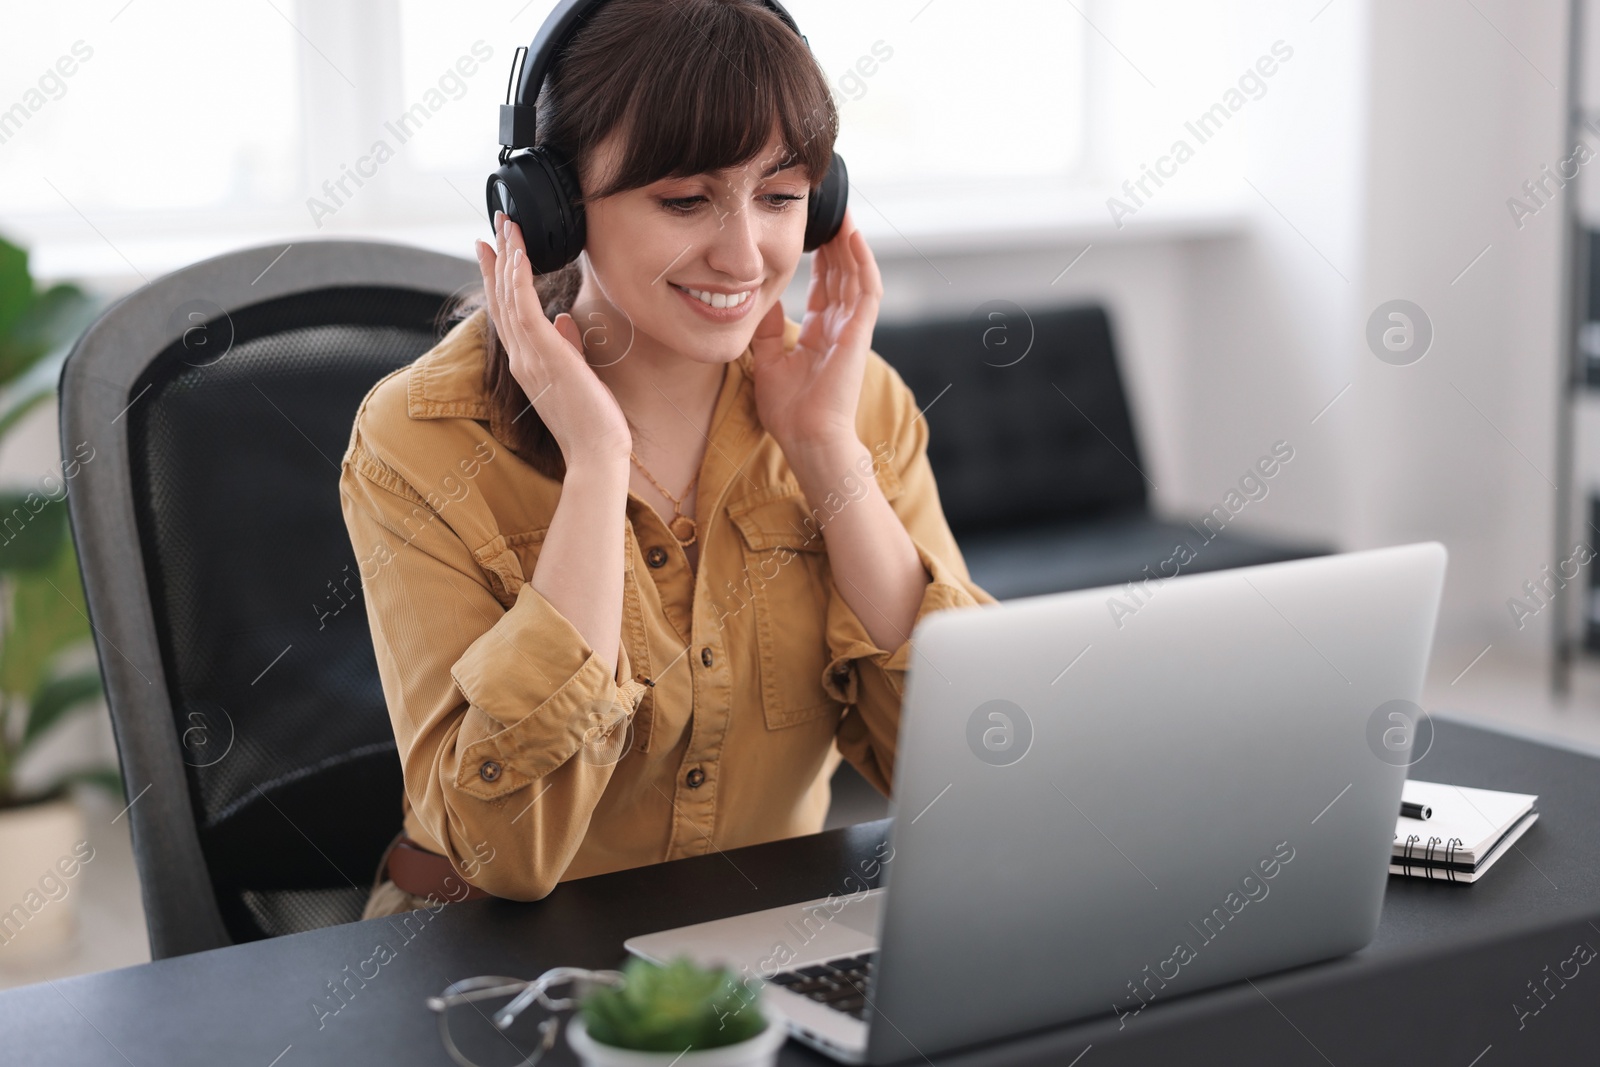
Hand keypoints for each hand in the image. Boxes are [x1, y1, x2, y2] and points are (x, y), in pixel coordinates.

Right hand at [475, 213, 632, 466]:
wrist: (596, 452)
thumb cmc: (591, 421)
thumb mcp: (577, 375)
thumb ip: (567, 346)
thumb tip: (562, 320)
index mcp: (528, 362)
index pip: (508, 313)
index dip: (499, 279)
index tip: (494, 251)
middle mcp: (521, 357)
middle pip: (502, 299)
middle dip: (498, 259)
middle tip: (495, 224)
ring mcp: (528, 356)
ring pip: (510, 297)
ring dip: (507, 257)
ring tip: (506, 225)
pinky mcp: (543, 353)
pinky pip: (524, 306)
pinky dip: (518, 277)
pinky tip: (519, 252)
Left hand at [749, 208, 883, 452]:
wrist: (807, 438)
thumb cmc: (789, 412)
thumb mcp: (767, 359)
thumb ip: (767, 328)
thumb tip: (758, 296)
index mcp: (821, 334)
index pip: (825, 285)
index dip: (821, 257)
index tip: (811, 229)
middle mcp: (840, 327)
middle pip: (843, 273)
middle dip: (837, 241)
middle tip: (829, 208)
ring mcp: (853, 329)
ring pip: (856, 275)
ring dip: (851, 243)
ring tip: (842, 212)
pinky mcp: (860, 333)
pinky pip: (866, 290)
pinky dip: (862, 262)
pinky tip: (853, 236)